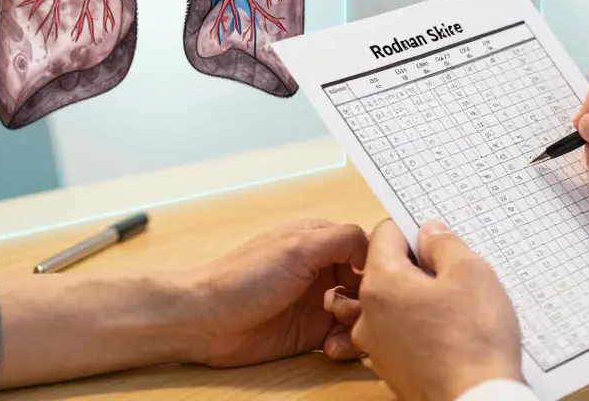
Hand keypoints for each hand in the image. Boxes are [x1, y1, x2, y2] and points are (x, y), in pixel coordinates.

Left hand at [181, 218, 368, 366]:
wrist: (205, 321)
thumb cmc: (243, 278)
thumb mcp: (298, 247)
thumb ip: (342, 238)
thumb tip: (376, 245)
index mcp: (322, 241)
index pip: (368, 248)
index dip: (380, 266)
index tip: (383, 282)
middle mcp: (324, 270)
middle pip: (370, 284)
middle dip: (372, 300)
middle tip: (357, 310)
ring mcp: (319, 303)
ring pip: (362, 314)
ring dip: (361, 325)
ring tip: (342, 331)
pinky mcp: (312, 334)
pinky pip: (346, 340)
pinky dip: (347, 346)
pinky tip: (331, 349)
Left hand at [333, 219, 522, 400]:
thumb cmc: (474, 340)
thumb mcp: (470, 272)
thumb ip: (444, 243)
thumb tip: (429, 232)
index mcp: (382, 283)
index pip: (385, 233)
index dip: (414, 230)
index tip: (438, 241)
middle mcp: (368, 313)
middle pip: (387, 269)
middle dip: (419, 266)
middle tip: (454, 275)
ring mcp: (376, 345)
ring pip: (394, 302)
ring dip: (419, 297)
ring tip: (454, 307)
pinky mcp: (390, 367)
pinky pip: (399, 331)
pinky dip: (419, 325)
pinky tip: (448, 333)